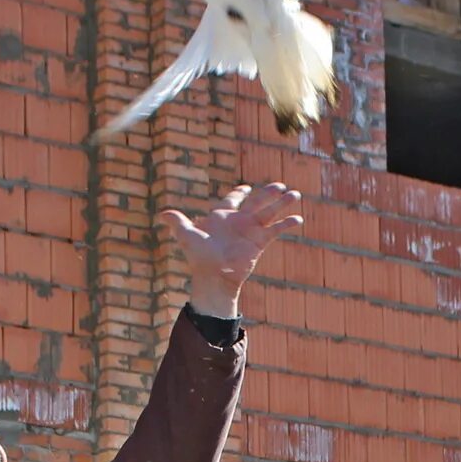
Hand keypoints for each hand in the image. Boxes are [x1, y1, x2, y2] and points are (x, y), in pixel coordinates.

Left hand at [165, 182, 303, 317]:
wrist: (213, 275)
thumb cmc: (198, 257)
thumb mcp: (187, 235)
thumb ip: (178, 222)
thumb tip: (162, 214)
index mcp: (222, 217)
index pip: (232, 200)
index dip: (239, 193)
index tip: (246, 188)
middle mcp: (238, 222)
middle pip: (257, 202)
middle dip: (268, 193)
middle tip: (280, 185)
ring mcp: (250, 231)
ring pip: (269, 212)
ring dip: (282, 203)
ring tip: (295, 194)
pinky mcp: (259, 242)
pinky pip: (275, 230)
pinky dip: (286, 224)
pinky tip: (298, 219)